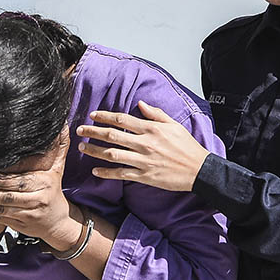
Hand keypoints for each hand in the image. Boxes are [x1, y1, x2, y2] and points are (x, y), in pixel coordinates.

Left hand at [0, 127, 82, 249]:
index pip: (20, 182)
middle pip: (7, 197)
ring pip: (0, 209)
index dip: (1, 180)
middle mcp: (37, 200)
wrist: (58, 222)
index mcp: (44, 184)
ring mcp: (27, 214)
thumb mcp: (58, 169)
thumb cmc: (53, 190)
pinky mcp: (19, 225)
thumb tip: (63, 124)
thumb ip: (59, 148)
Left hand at [76, 100, 209, 191]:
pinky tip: (95, 170)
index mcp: (151, 129)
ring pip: (112, 154)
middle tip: (80, 131)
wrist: (199, 170)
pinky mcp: (144, 176)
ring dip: (95, 151)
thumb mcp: (174, 125)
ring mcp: (143, 160)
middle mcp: (145, 143)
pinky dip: (106, 172)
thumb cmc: (187, 146)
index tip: (92, 115)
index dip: (104, 116)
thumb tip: (140, 103)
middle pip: (112, 135)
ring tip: (82, 148)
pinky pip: (121, 174)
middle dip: (93, 132)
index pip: (122, 120)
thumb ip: (155, 114)